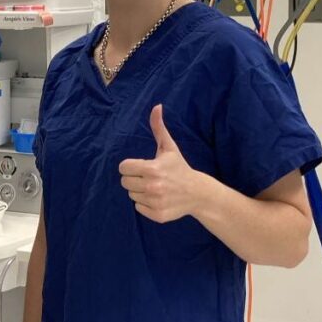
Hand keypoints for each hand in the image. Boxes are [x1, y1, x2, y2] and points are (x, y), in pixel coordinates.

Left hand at [118, 104, 206, 223]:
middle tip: (148, 177)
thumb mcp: (169, 147)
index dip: (131, 166)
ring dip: (140, 191)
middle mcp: (152, 186)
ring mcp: (155, 202)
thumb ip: (158, 127)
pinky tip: (158, 198)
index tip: (142, 166)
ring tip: (155, 187)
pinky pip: (138, 208)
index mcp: (152, 169)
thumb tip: (157, 106)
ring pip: (131, 195)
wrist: (198, 193)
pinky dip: (145, 204)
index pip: (123, 168)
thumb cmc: (179, 167)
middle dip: (134, 178)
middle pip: (124, 182)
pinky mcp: (158, 215)